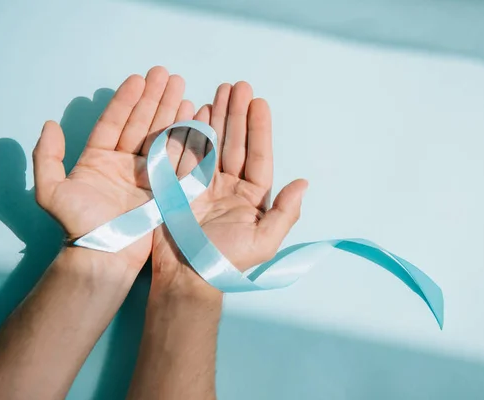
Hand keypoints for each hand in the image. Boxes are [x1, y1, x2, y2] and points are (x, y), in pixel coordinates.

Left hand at [33, 67, 193, 270]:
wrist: (104, 254)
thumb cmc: (79, 224)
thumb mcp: (51, 191)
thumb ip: (47, 157)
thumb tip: (49, 124)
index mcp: (100, 158)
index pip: (115, 121)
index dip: (126, 99)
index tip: (139, 78)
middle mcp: (125, 162)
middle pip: (141, 123)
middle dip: (154, 98)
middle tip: (167, 75)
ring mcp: (147, 174)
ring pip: (161, 136)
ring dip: (171, 111)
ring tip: (182, 88)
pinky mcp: (165, 187)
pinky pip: (176, 158)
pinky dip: (185, 138)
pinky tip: (192, 118)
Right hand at [151, 82, 307, 297]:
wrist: (185, 276)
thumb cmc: (227, 261)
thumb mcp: (265, 241)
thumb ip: (286, 212)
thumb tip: (304, 182)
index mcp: (252, 197)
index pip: (258, 156)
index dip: (259, 129)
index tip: (259, 102)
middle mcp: (229, 186)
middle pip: (235, 143)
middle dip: (237, 114)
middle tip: (238, 86)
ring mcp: (203, 183)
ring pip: (213, 142)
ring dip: (216, 116)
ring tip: (220, 90)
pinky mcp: (179, 185)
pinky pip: (187, 152)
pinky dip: (190, 131)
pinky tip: (195, 110)